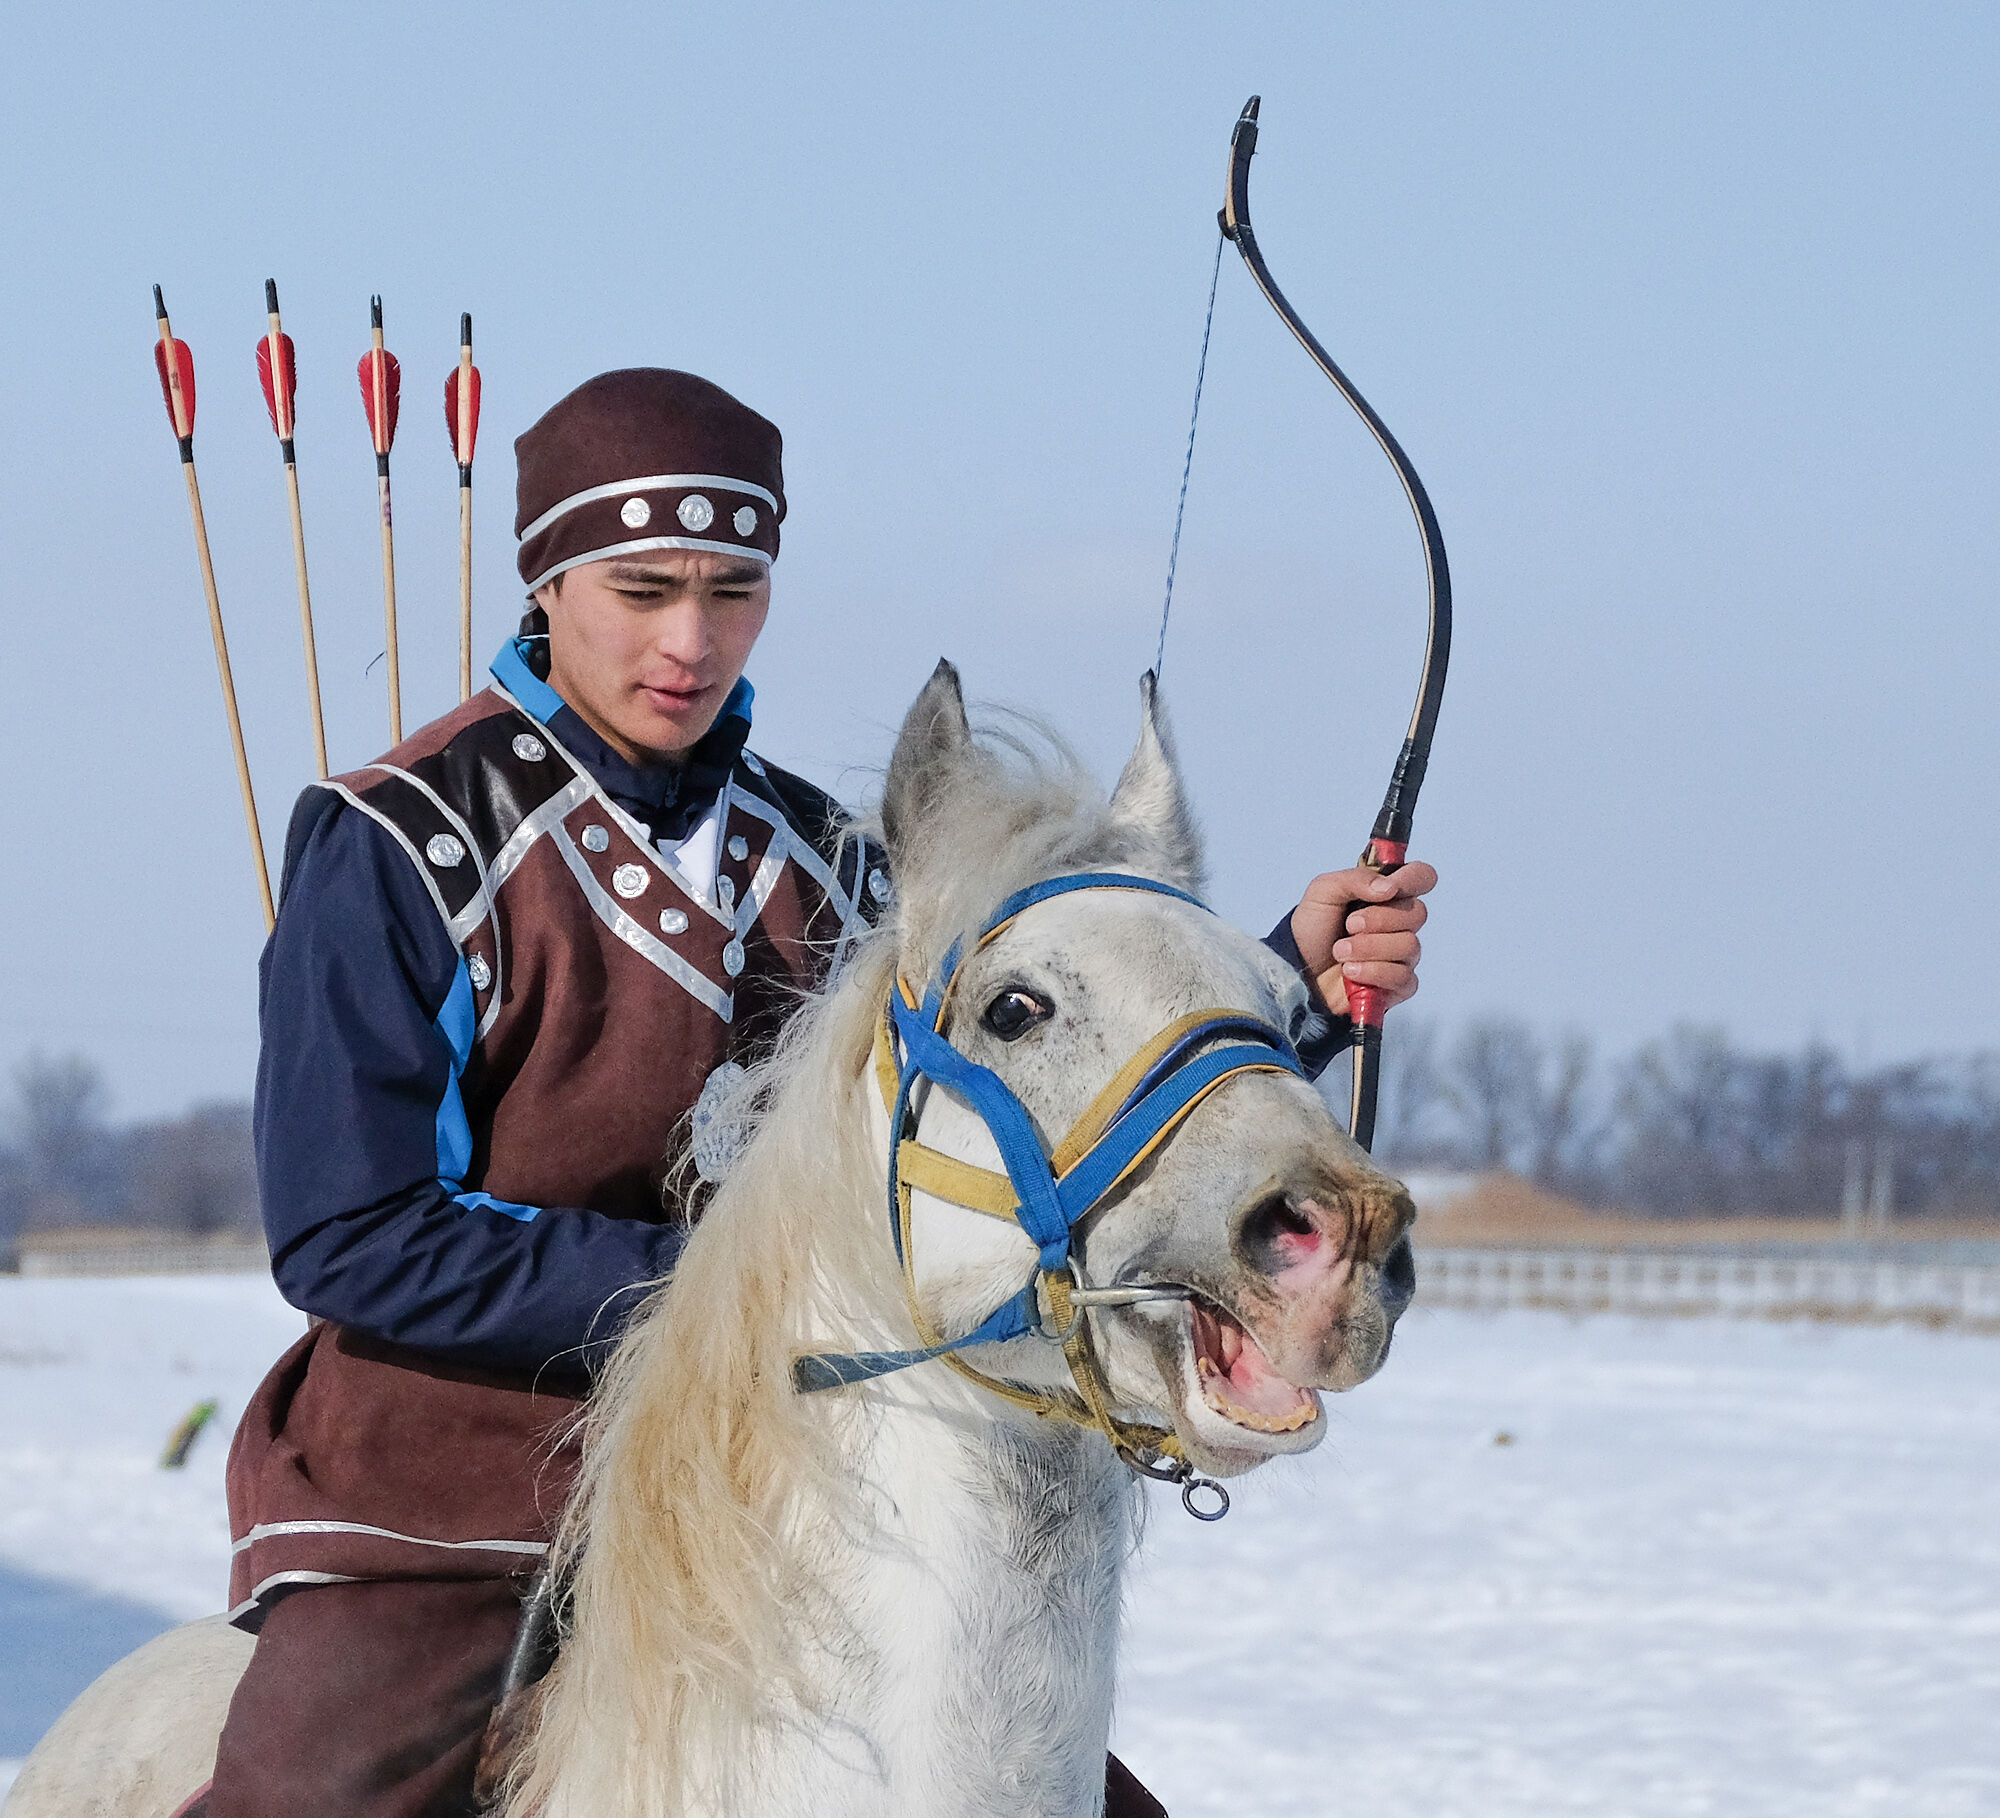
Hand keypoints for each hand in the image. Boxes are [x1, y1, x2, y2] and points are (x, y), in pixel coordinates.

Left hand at [1288, 860, 1436, 1019]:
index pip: (1422, 877)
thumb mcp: (1323, 892)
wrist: (1298, 970)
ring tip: (1340, 951)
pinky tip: (1351, 972)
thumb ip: (1355, 879)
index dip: (1412, 880)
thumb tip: (1390, 888)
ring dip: (1368, 948)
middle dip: (1378, 919)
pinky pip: (1403, 977)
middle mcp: (1400, 922)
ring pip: (1410, 946)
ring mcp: (1402, 954)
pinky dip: (1373, 973)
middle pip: (1418, 913)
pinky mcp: (1399, 984)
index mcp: (1387, 893)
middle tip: (1349, 926)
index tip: (1387, 890)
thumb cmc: (1313, 929)